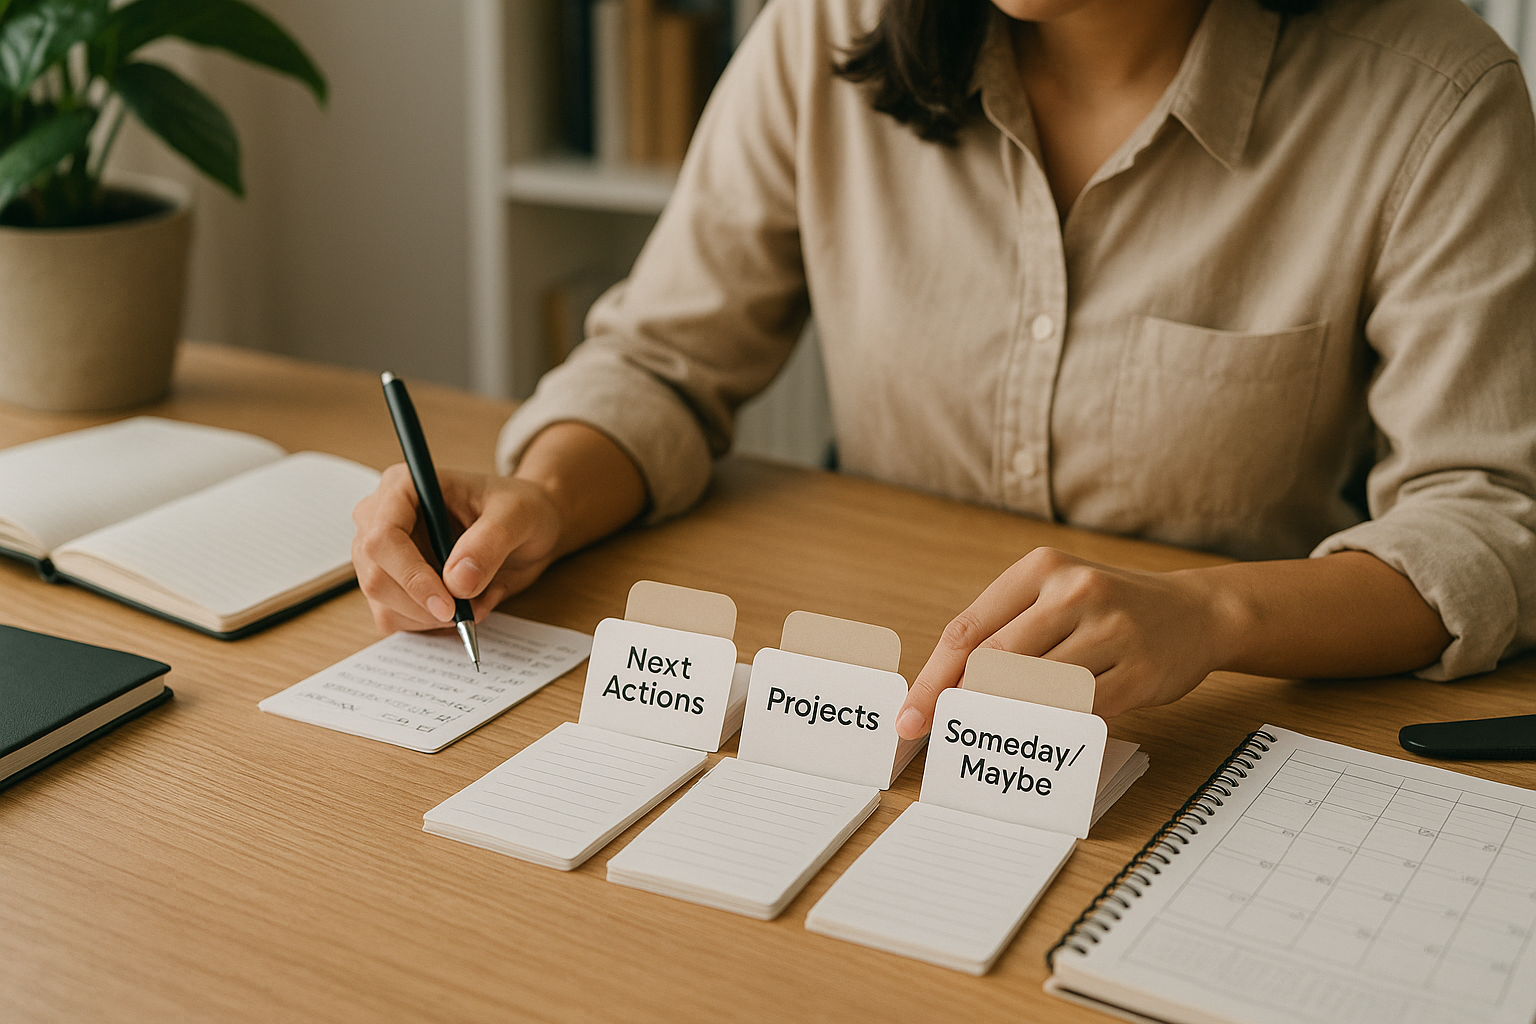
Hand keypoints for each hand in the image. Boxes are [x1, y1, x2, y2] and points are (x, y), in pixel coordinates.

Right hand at [351, 465, 561, 633]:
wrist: (526, 526)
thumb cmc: (519, 508)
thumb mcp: (517, 515)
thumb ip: (490, 543)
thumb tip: (457, 582)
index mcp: (403, 487)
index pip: (382, 537)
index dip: (411, 576)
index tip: (448, 605)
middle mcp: (381, 519)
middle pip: (375, 577)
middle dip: (422, 605)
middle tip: (469, 611)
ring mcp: (382, 555)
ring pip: (384, 605)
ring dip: (432, 618)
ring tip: (479, 598)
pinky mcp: (392, 584)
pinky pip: (396, 619)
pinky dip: (432, 625)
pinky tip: (464, 605)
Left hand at [895, 546, 1228, 737]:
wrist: (1196, 611)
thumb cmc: (1108, 609)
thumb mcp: (1056, 595)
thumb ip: (1007, 630)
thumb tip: (949, 688)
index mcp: (1041, 568)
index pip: (969, 630)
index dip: (933, 678)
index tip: (911, 714)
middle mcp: (1075, 591)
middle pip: (994, 661)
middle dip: (958, 703)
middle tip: (938, 734)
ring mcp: (1111, 630)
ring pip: (1035, 687)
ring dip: (1003, 718)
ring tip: (982, 738)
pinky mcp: (1139, 671)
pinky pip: (1080, 709)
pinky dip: (1052, 726)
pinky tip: (1036, 737)